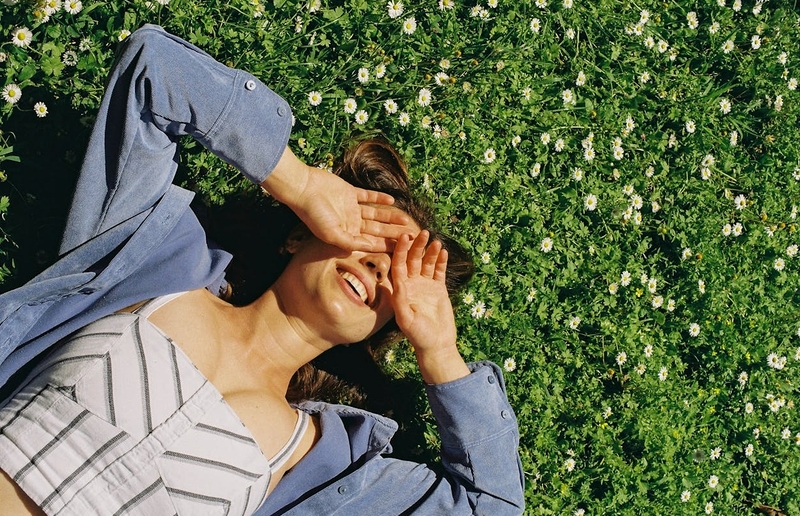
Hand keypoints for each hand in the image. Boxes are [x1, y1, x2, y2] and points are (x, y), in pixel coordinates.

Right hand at [262, 147, 412, 251]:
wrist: (302, 188)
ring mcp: (350, 207)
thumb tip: (370, 248)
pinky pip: (368, 196)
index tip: (403, 250)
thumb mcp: (331, 234)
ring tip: (407, 220)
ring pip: (376, 214)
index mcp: (346, 234)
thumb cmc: (313, 214)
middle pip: (377, 229)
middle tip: (412, 236)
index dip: (387, 246)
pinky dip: (379, 198)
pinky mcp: (350, 192)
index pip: (371, 242)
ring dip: (390, 216)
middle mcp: (350, 222)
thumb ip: (350, 242)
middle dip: (394, 233)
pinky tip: (393, 200)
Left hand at [391, 231, 469, 383]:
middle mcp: (411, 284)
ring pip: (426, 262)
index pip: (398, 265)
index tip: (404, 237)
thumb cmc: (418, 335)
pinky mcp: (439, 288)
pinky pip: (439, 271)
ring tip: (435, 241)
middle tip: (422, 232)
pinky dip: (440, 261)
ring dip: (429, 251)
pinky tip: (443, 251)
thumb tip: (396, 283)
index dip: (401, 251)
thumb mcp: (406, 318)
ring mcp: (425, 285)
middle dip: (416, 246)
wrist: (436, 344)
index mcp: (400, 289)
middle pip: (412, 259)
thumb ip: (401, 301)